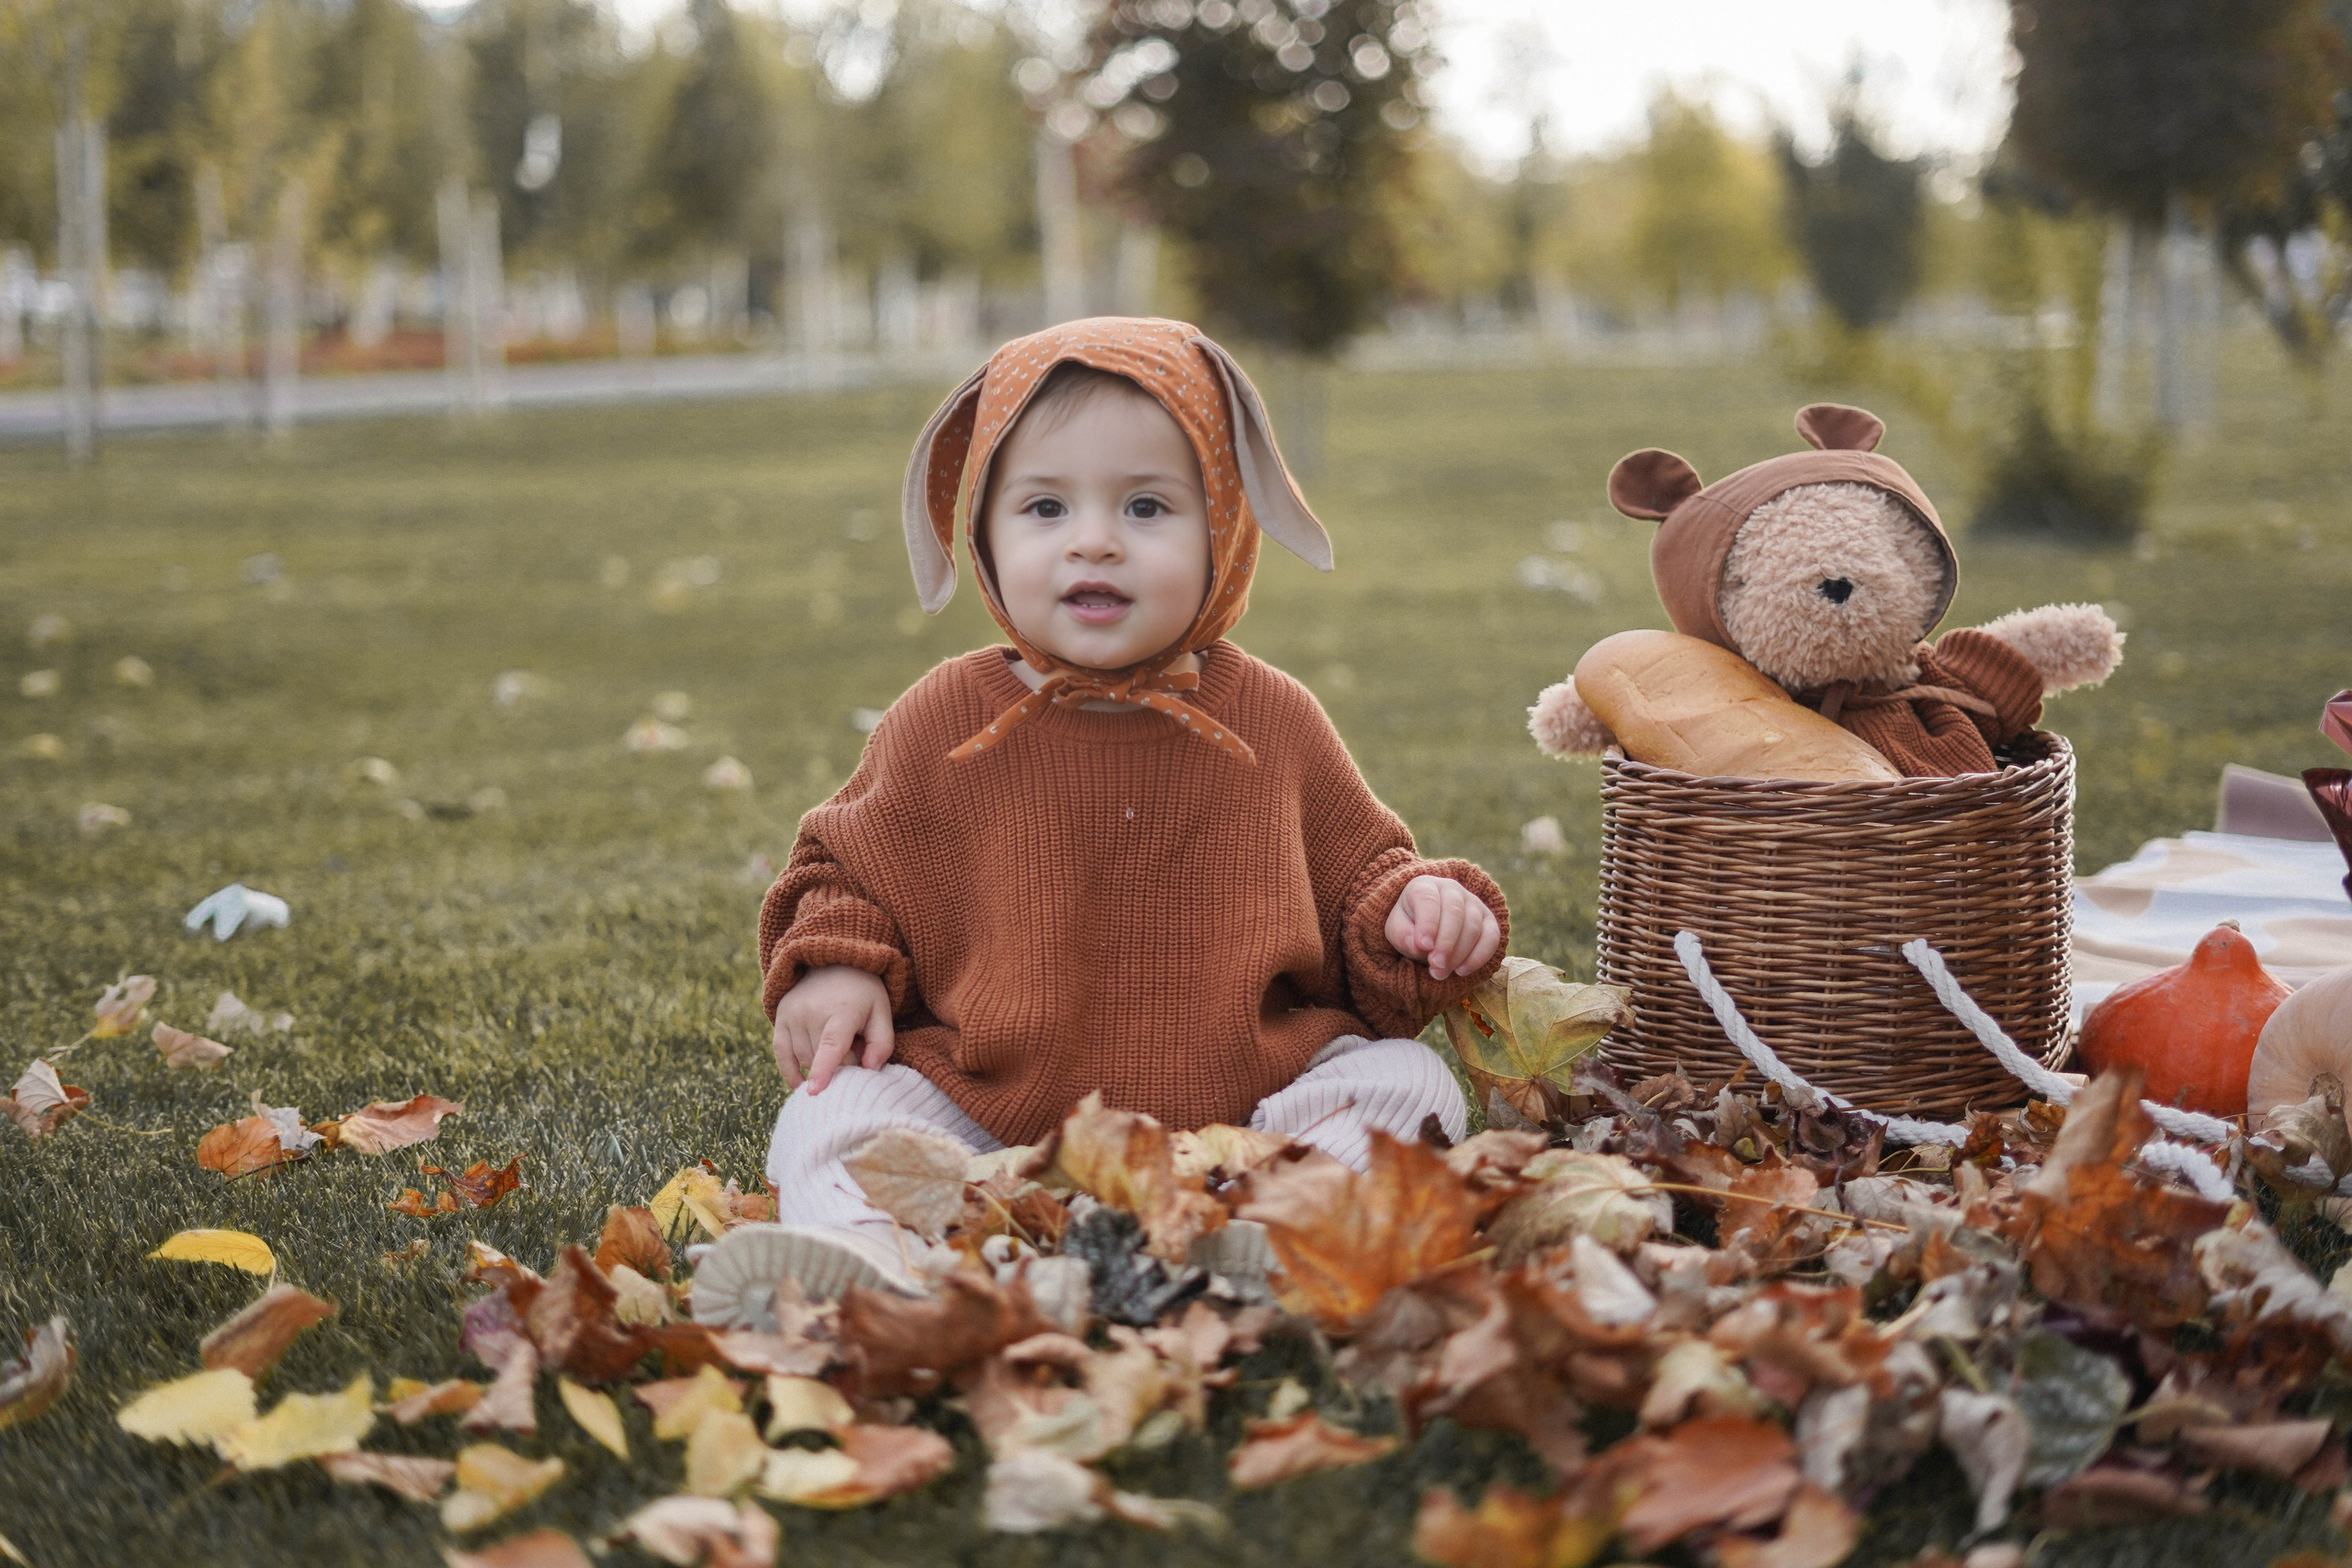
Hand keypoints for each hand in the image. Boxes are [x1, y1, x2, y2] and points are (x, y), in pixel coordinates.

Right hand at [772, 965, 894, 1094]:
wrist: (834, 961)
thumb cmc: (862, 992)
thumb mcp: (882, 1011)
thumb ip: (882, 1043)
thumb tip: (868, 1070)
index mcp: (843, 1010)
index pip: (831, 1044)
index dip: (824, 1069)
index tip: (815, 1091)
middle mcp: (812, 1011)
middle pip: (822, 1058)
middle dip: (840, 1064)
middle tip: (854, 1048)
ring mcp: (793, 1014)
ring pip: (804, 1058)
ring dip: (820, 1064)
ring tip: (838, 1048)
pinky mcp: (781, 1017)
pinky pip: (781, 1053)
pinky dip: (790, 1071)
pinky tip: (801, 1085)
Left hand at [1384, 875, 1501, 981]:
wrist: (1429, 929)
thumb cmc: (1410, 927)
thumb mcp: (1397, 930)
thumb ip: (1402, 935)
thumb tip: (1417, 945)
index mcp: (1424, 886)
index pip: (1428, 899)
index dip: (1427, 923)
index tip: (1423, 946)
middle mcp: (1452, 889)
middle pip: (1455, 911)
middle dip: (1446, 942)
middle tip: (1435, 965)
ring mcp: (1474, 903)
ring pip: (1473, 926)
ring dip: (1459, 954)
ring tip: (1441, 972)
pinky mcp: (1488, 921)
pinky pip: (1491, 937)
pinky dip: (1479, 957)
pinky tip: (1462, 971)